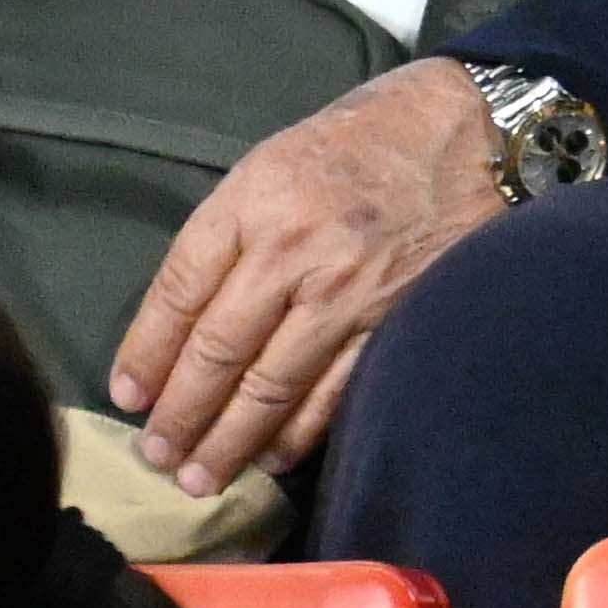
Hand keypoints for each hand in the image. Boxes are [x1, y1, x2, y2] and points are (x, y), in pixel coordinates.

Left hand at [106, 59, 508, 491]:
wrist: (480, 130)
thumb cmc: (369, 137)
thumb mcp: (280, 156)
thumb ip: (235, 230)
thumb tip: (189, 318)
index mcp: (256, 197)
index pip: (179, 290)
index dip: (146, 353)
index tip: (127, 397)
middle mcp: (294, 247)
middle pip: (217, 349)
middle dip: (178, 414)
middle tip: (153, 458)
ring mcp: (348, 290)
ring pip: (270, 384)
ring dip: (227, 440)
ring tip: (197, 477)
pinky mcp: (393, 319)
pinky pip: (333, 390)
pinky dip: (298, 433)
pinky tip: (272, 457)